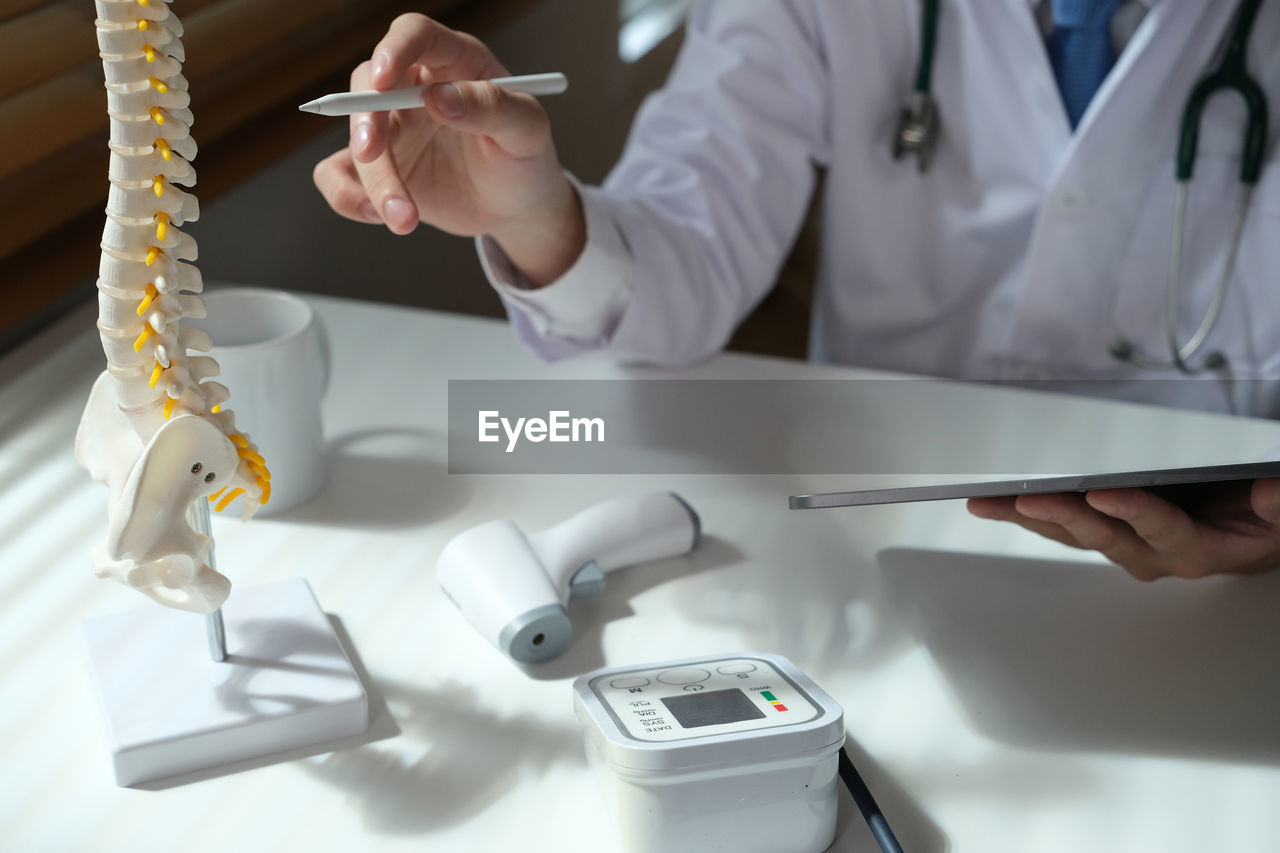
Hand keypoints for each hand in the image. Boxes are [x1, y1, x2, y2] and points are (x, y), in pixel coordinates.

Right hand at [312, 14, 584, 284]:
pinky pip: (339, 174)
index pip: (416, 34)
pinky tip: (382, 216)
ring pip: (356, 138)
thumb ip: (491, 107)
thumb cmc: (526, 158)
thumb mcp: (527, 131)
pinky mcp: (379, 166)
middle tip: (372, 154)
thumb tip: (439, 97)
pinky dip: (347, 196)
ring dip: (371, 179)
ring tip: (405, 218)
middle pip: (369, 86)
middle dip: (365, 120)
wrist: (517, 207)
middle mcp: (415, 89)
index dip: (395, 49)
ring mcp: (393, 128)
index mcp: (455, 63)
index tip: (383, 80)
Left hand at [967, 478, 1279, 580]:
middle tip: (1026, 498)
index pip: (1162, 528)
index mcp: (1194, 548)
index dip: (1135, 511)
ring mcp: (1126, 545)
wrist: (1253, 537)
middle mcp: (1152, 552)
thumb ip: (1276, 506)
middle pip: (1102, 533)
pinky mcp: (1108, 534)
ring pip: (1072, 532)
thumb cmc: (1260, 524)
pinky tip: (997, 504)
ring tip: (989, 503)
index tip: (1106, 494)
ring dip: (1029, 516)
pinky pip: (1063, 526)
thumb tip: (1267, 493)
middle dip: (1061, 514)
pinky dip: (1029, 513)